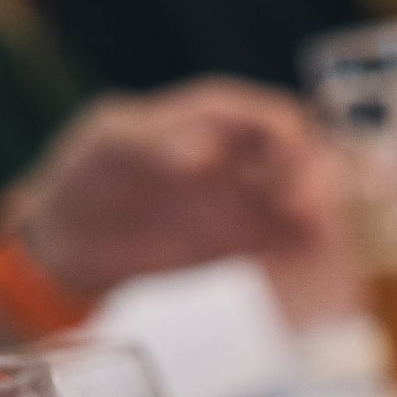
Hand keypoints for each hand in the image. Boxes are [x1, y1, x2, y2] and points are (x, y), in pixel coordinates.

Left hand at [4, 81, 338, 301]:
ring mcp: (248, 204)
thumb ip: (152, 141)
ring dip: (326, 224)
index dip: (292, 141)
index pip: (273, 118)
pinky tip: (319, 278)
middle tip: (312, 217)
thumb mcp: (108, 146)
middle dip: (320, 183)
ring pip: (309, 205)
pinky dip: (311, 260)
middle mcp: (243, 158)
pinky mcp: (247, 248)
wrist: (69, 246)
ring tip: (324, 252)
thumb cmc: (85, 177)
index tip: (291, 171)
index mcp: (214, 119)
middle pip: (306, 161)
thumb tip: (205, 153)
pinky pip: (293, 249)